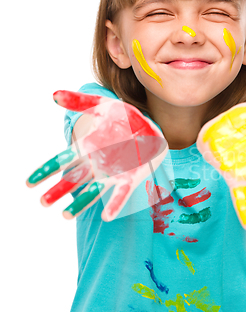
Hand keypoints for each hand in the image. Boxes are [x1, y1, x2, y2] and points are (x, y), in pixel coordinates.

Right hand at [26, 91, 167, 220]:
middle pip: (73, 179)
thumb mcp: (102, 105)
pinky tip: (107, 216)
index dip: (46, 170)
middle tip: (43, 202)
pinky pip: (120, 194)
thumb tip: (54, 95)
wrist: (150, 128)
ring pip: (92, 190)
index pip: (62, 160)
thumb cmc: (124, 118)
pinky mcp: (129, 179)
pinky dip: (114, 205)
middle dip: (58, 190)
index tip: (28, 183)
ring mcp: (112, 173)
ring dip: (79, 203)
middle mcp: (96, 163)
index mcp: (87, 147)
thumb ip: (79, 102)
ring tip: (65, 216)